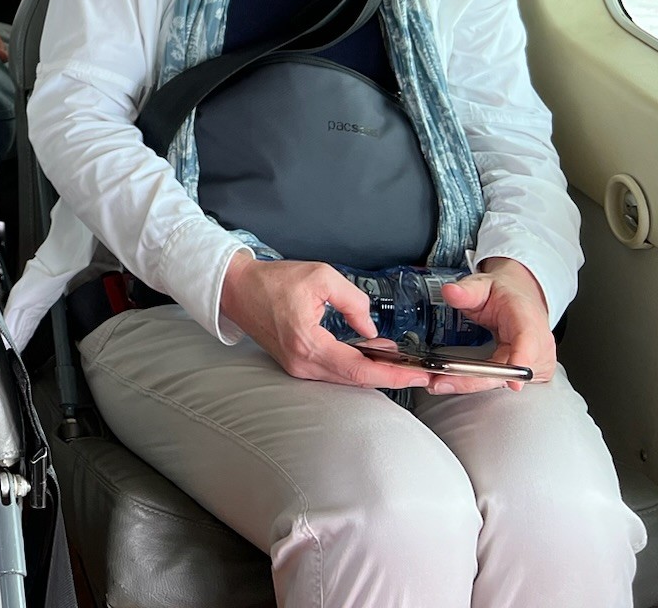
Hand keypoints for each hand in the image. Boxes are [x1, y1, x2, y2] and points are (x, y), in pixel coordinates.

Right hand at [218, 254, 433, 389]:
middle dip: (390, 376)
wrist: (236, 289)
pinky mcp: (296, 364)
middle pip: (355, 381)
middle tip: (421, 370)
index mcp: (308, 343)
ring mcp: (297, 368)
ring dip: (373, 371)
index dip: (392, 375)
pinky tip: (371, 354)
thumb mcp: (321, 277)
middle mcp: (302, 364)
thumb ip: (353, 302)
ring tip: (400, 359)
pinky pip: (333, 372)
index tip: (419, 375)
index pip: (359, 370)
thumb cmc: (273, 280)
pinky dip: (356, 367)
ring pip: (345, 379)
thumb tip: (372, 330)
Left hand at [430, 258, 555, 393]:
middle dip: (473, 380)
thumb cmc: (506, 296)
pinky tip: (453, 380)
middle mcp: (538, 348)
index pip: (529, 342)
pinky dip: (475, 384)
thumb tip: (450, 292)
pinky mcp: (528, 377)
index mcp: (529, 321)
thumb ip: (467, 290)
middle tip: (438, 382)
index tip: (513, 383)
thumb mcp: (485, 285)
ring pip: (501, 383)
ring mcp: (535, 366)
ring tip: (438, 381)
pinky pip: (500, 384)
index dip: (521, 361)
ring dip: (469, 384)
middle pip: (509, 372)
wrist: (522, 302)